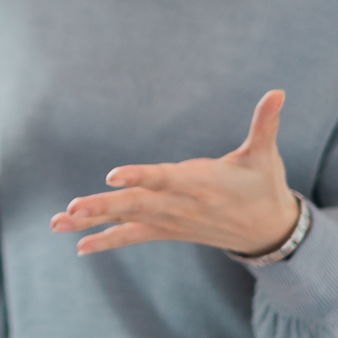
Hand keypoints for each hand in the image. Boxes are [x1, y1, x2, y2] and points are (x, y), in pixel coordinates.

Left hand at [51, 90, 298, 256]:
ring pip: (127, 221)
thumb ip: (265, 123)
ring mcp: (171, 221)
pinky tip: (78, 246)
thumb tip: (279, 92)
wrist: (269, 232)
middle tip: (71, 207)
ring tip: (58, 222)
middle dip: (103, 206)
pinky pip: (132, 237)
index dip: (140, 176)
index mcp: (202, 183)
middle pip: (137, 205)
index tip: (112, 175)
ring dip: (92, 222)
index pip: (166, 178)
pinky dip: (106, 240)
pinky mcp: (167, 231)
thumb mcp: (265, 155)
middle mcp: (181, 205)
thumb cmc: (264, 185)